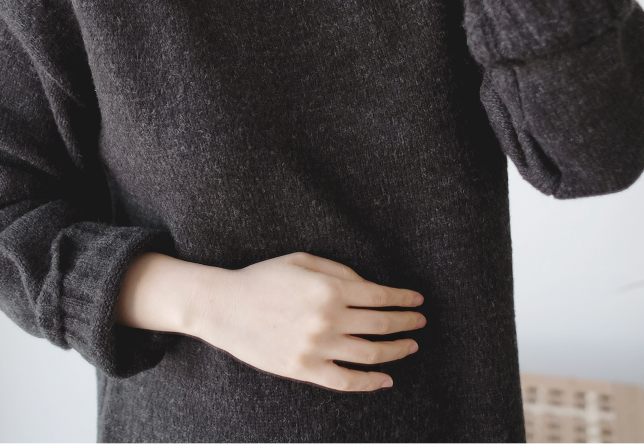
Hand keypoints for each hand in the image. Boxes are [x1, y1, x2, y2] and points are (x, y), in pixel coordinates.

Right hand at [192, 251, 425, 392]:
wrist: (225, 307)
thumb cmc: (263, 278)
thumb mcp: (302, 261)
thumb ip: (339, 271)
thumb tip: (370, 287)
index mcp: (329, 288)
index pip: (380, 296)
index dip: (404, 299)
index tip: (417, 302)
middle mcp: (328, 319)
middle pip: (381, 324)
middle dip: (406, 323)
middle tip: (419, 323)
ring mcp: (317, 347)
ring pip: (370, 354)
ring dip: (396, 351)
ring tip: (410, 347)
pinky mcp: (304, 370)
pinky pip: (346, 381)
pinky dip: (370, 382)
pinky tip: (386, 379)